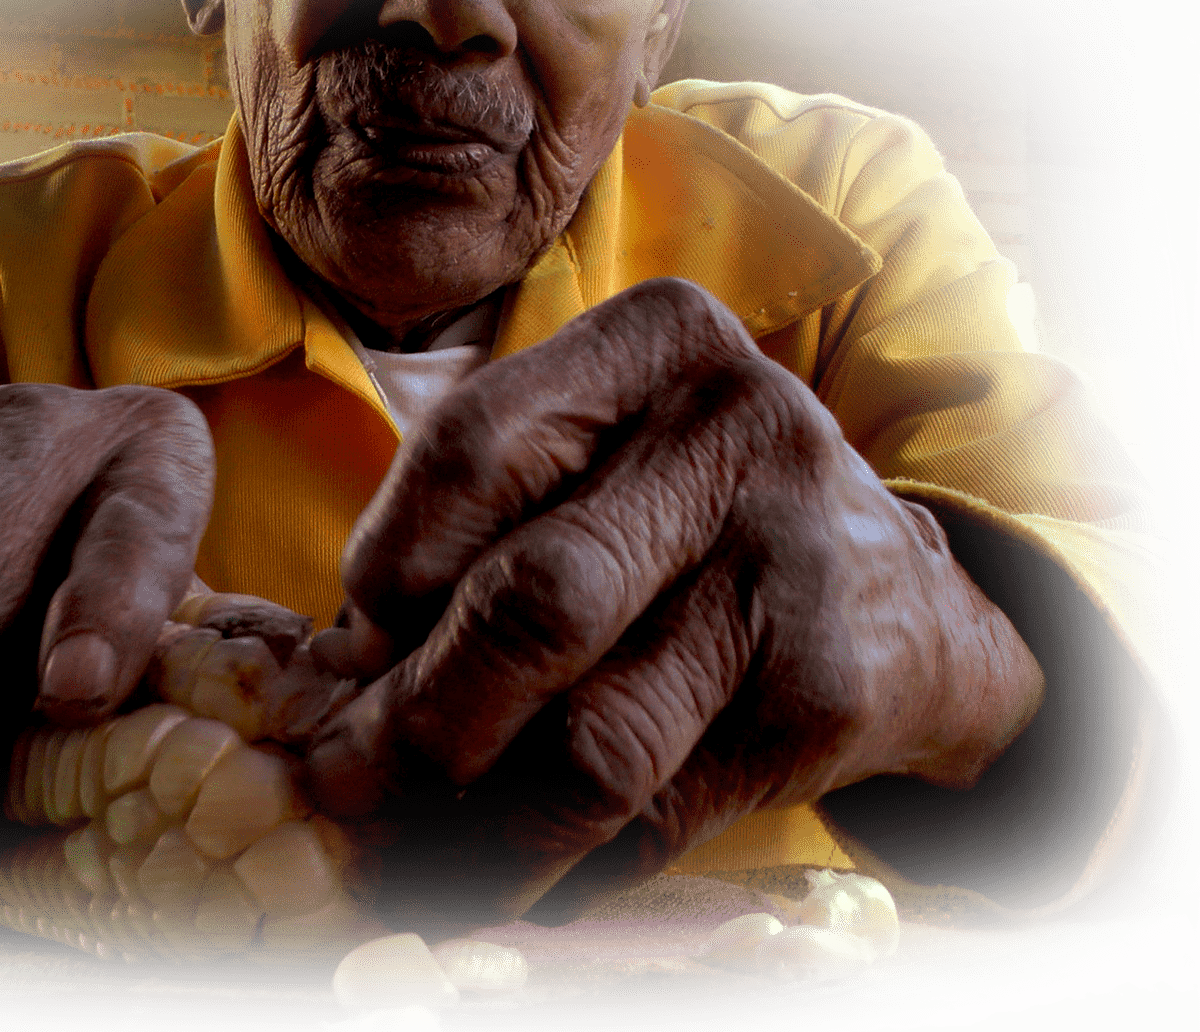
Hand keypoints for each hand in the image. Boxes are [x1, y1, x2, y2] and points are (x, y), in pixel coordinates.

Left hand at [305, 278, 1043, 930]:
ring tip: (403, 866)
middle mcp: (738, 433)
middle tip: (340, 785)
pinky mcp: (823, 700)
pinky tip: (507, 884)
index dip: (384, 565)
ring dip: (474, 832)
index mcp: (655, 342)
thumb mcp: (597, 462)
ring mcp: (794, 569)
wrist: (903, 603)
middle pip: (533, 603)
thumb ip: (473, 531)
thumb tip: (324, 686)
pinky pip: (656, 818)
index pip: (473, 447)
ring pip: (594, 742)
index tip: (348, 648)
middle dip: (411, 722)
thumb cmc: (686, 522)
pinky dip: (560, 871)